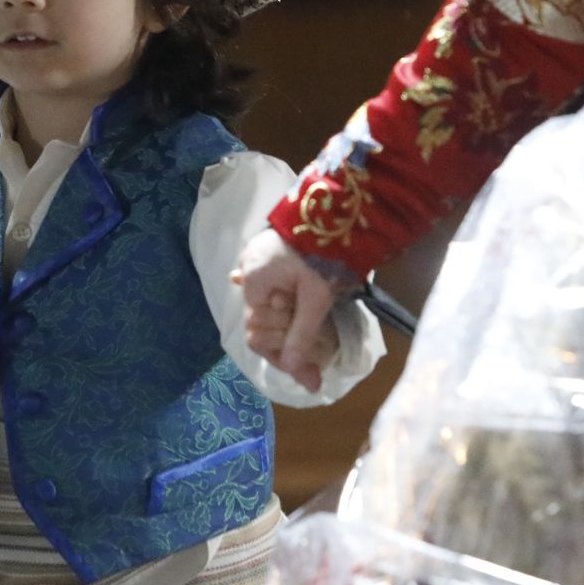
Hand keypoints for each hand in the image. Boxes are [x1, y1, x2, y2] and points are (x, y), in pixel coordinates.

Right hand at [231, 228, 341, 392]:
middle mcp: (248, 272)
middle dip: (286, 343)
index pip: (258, 335)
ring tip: (311, 341)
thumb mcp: (316, 299)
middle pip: (262, 323)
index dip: (282, 357)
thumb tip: (295, 373)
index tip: (308, 374)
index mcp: (254, 283)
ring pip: (267, 308)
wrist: (336, 210)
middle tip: (315, 362)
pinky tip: (285, 311)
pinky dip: (281, 304)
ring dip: (286, 326)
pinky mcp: (271, 255)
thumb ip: (301, 335)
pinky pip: (270, 288)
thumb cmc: (324, 253)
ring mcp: (256, 261)